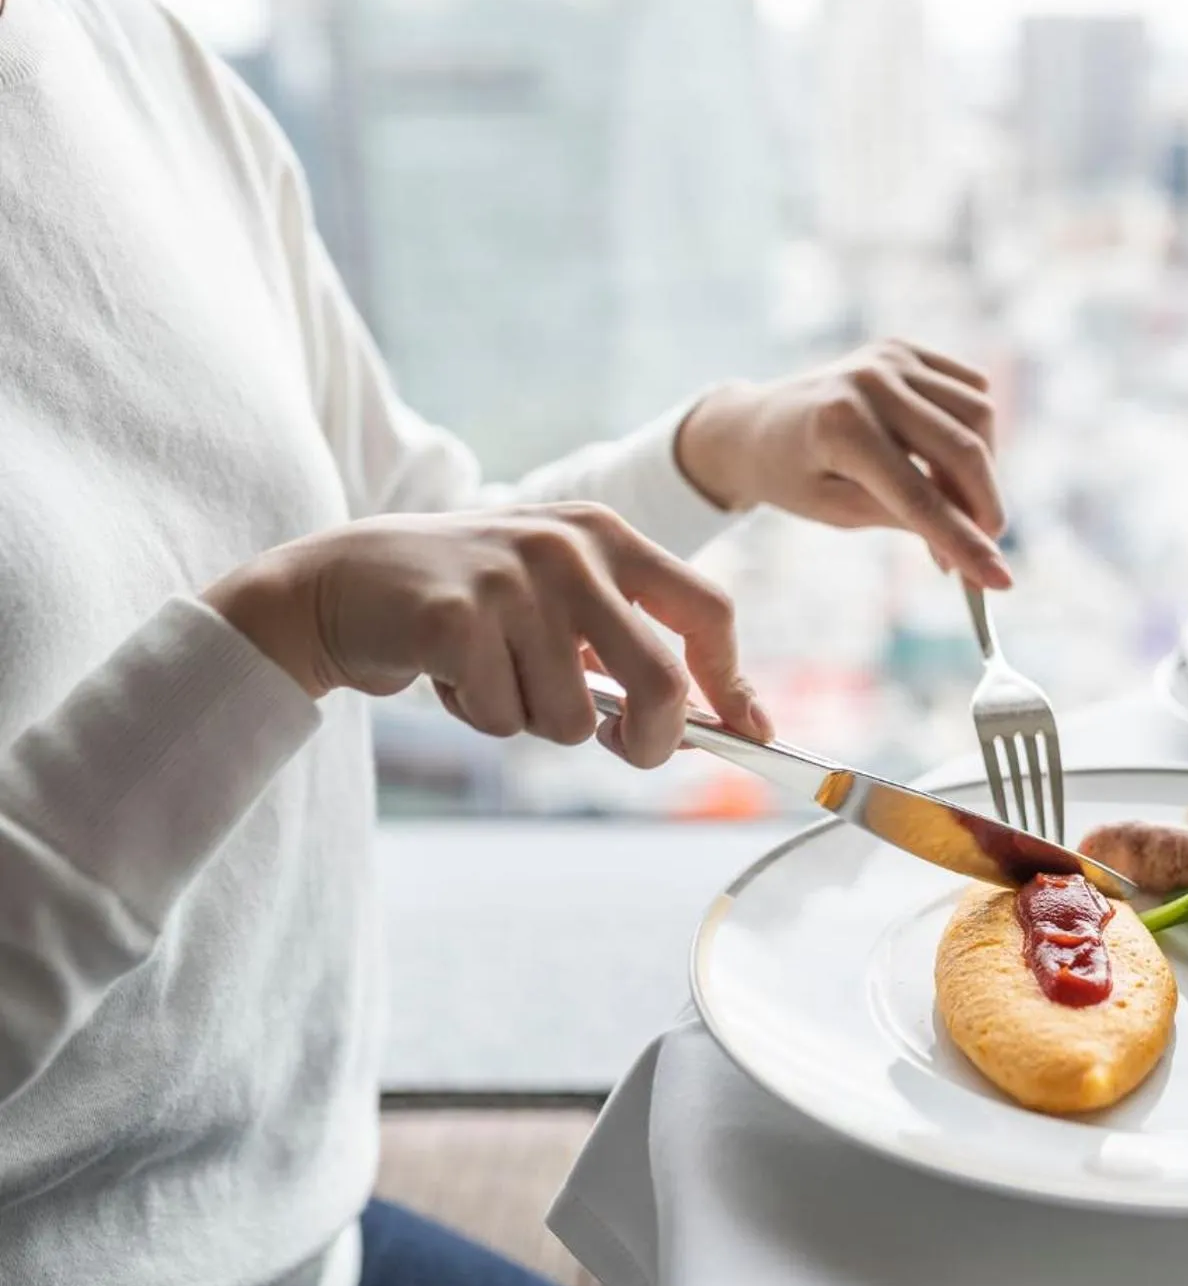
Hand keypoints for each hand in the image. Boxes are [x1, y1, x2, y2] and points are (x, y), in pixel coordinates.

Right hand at [203, 503, 769, 766]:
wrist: (337, 582)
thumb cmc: (466, 604)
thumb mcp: (556, 599)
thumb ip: (624, 643)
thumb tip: (700, 724)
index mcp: (606, 535)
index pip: (707, 609)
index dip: (734, 679)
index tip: (752, 729)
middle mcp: (570, 549)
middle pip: (662, 680)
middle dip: (654, 739)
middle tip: (630, 750)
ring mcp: (512, 581)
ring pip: (573, 719)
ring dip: (536, 721)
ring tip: (493, 675)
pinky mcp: (455, 619)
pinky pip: (504, 719)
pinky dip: (481, 718)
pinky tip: (450, 674)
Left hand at [675, 339, 1012, 588]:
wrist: (759, 424)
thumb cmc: (795, 477)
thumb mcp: (841, 513)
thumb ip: (908, 521)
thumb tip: (976, 554)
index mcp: (839, 427)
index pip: (920, 497)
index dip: (965, 543)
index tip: (1001, 581)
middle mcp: (869, 381)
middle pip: (963, 448)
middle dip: (985, 506)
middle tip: (986, 546)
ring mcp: (890, 357)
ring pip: (979, 414)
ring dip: (982, 469)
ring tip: (956, 502)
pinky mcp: (906, 349)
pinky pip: (971, 390)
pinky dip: (975, 431)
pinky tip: (946, 458)